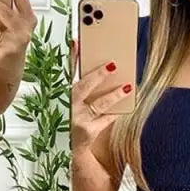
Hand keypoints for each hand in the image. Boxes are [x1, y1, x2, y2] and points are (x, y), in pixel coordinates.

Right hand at [71, 40, 132, 154]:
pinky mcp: (90, 132)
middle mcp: (68, 107)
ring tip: (128, 86)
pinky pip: (107, 119)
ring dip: (114, 95)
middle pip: (83, 88)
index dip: (72, 58)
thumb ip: (73, 73)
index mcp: (62, 95)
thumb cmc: (70, 117)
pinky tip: (128, 103)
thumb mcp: (67, 96)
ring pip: (99, 104)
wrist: (69, 147)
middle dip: (98, 76)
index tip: (79, 43)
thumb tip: (77, 45)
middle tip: (112, 65)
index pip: (67, 73)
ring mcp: (79, 120)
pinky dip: (117, 111)